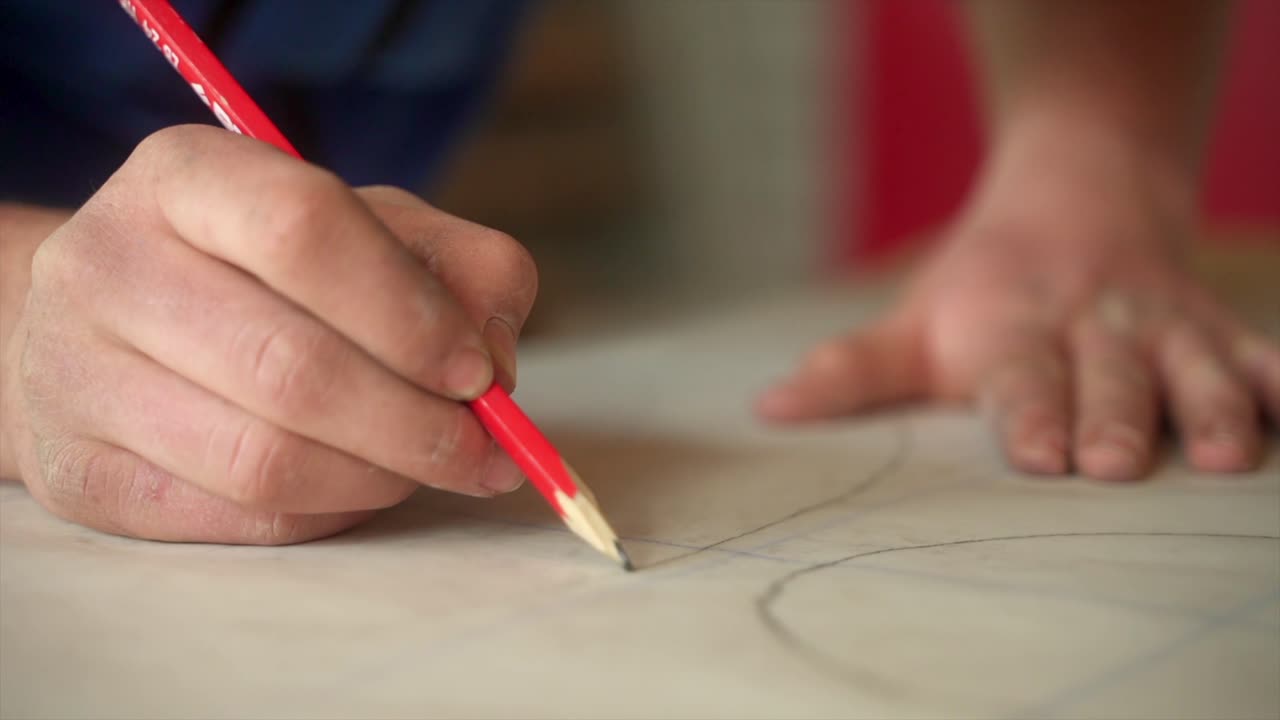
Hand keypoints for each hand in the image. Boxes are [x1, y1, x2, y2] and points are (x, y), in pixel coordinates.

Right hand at [0, 125, 537, 542]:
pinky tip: (362, 486)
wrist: (113, 328)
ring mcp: (78, 375)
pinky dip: (331, 512)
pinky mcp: (85, 475)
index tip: (477, 373)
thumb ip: (463, 270)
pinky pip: (241, 518)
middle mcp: (108, 265)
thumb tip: (494, 364)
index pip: (305, 230)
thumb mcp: (374, 230)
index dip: (411, 313)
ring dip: (381, 477)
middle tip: (482, 449)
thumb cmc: (269, 272)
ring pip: (266, 460)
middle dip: (416, 424)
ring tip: (430, 466)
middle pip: (289, 367)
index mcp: (186, 175)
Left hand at [758, 125, 1278, 480]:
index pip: (1020, 379)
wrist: (1080, 191)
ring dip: (1209, 406)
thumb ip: (850, 373)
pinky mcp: (1212, 328)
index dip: (1031, 414)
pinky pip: (1258, 351)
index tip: (1039, 453)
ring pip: (1191, 367)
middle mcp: (1090, 331)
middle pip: (1106, 379)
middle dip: (1114, 419)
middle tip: (1114, 463)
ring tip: (1227, 453)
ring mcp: (1161, 329)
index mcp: (1012, 333)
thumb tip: (767, 413)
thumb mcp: (914, 321)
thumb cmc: (984, 282)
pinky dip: (1278, 378)